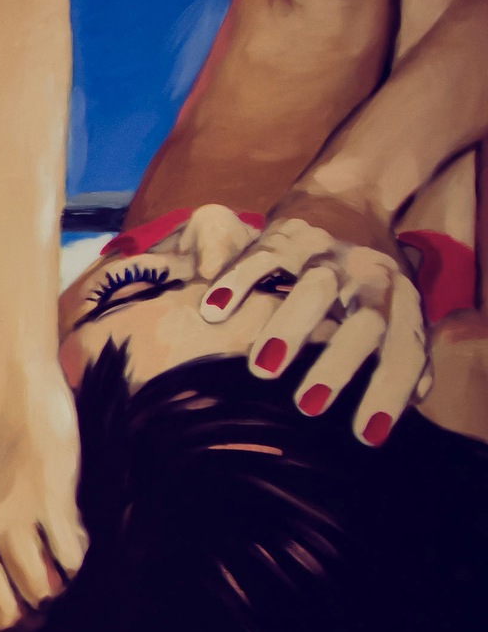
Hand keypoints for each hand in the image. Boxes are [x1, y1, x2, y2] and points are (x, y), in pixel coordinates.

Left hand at [0, 368, 87, 631]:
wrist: (1, 385)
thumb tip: (4, 623)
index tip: (20, 629)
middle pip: (13, 617)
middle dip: (36, 612)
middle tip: (48, 588)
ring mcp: (8, 521)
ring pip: (47, 593)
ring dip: (60, 580)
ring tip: (57, 551)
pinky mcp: (48, 502)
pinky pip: (75, 559)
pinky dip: (79, 553)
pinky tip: (71, 528)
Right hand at [198, 201, 426, 444]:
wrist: (353, 196)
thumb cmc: (369, 274)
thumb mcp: (400, 306)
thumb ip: (405, 349)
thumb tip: (418, 395)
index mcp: (400, 299)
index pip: (405, 349)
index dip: (388, 392)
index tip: (364, 436)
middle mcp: (370, 275)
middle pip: (365, 320)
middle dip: (338, 362)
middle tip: (308, 406)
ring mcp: (326, 252)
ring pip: (315, 286)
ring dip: (290, 327)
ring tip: (262, 370)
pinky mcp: (285, 234)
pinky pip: (260, 256)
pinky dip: (237, 281)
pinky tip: (213, 311)